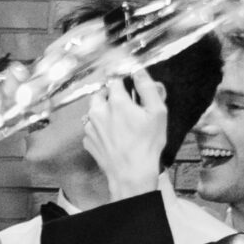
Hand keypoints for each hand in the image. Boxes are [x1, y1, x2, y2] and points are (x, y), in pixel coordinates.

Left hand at [84, 65, 169, 202]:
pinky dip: (100, 127)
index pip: (114, 80)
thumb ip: (147, 88)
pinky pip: (91, 128)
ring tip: (119, 121)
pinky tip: (113, 135)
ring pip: (93, 111)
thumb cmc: (147, 143)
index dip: (122, 80)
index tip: (128, 83)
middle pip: (99, 94)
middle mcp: (97, 112)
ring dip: (103, 111)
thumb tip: (139, 71)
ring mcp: (89, 127)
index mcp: (115, 102)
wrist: (131, 173)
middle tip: (124, 103)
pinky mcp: (87, 140)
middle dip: (109, 95)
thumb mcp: (157, 112)